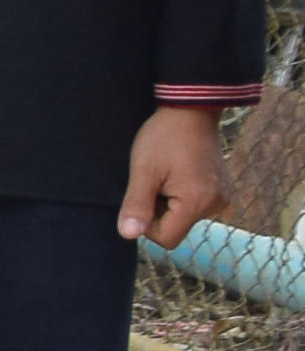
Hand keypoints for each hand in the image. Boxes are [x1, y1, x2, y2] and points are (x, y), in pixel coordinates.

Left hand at [118, 102, 228, 247]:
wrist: (190, 111)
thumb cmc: (164, 138)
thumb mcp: (143, 170)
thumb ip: (136, 205)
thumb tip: (128, 235)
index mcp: (196, 204)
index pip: (166, 239)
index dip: (148, 224)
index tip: (144, 196)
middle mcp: (215, 205)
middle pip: (176, 228)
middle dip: (159, 210)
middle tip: (156, 180)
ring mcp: (222, 198)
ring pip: (184, 216)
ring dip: (170, 202)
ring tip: (169, 174)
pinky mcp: (222, 190)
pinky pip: (195, 205)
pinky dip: (182, 195)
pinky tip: (179, 173)